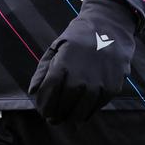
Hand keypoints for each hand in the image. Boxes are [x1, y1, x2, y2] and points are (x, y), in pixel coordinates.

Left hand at [28, 0, 137, 124]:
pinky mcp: (112, 87)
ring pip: (81, 111)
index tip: (42, 110)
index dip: (44, 105)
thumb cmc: (80, 35)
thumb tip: (33, 91)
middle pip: (64, 105)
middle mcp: (80, 78)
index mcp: (63, 65)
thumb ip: (44, 69)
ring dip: (71, 118)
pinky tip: (82, 113)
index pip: (49, 94)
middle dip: (56, 115)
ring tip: (66, 119)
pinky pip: (97, 107)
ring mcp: (98, 84)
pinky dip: (88, 113)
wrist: (110, 25)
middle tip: (52, 119)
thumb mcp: (57, 46)